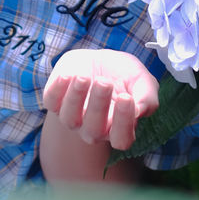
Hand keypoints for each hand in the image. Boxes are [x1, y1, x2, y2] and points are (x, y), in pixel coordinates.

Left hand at [43, 48, 158, 151]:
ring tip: (84, 78)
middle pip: (93, 130)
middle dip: (98, 105)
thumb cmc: (124, 75)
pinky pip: (51, 101)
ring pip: (69, 118)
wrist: (101, 60)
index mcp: (118, 128)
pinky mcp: (55, 101)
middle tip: (105, 82)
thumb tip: (141, 109)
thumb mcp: (142, 80)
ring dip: (76, 98)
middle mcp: (93, 129)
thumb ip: (147, 96)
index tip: (126, 98)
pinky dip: (57, 89)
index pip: (121, 139)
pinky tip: (69, 74)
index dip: (123, 123)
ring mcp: (72, 117)